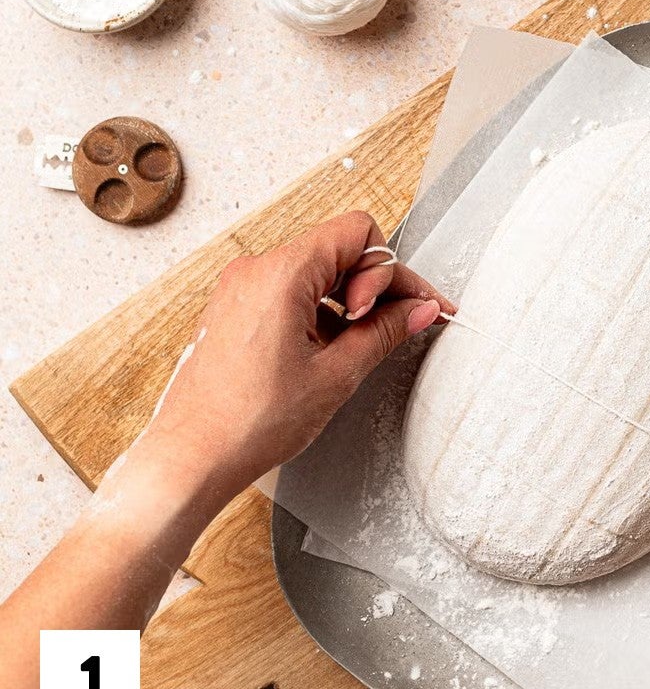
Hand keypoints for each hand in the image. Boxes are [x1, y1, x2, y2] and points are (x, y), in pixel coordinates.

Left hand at [140, 211, 454, 503]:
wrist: (193, 456)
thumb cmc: (249, 422)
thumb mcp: (337, 375)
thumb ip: (385, 332)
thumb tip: (418, 309)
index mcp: (281, 274)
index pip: (358, 232)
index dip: (388, 270)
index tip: (397, 309)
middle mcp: (256, 270)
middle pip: (340, 250)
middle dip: (377, 285)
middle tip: (403, 324)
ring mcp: (242, 288)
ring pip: (318, 273)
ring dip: (350, 302)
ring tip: (360, 348)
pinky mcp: (236, 309)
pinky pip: (292, 292)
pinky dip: (322, 313)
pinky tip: (332, 353)